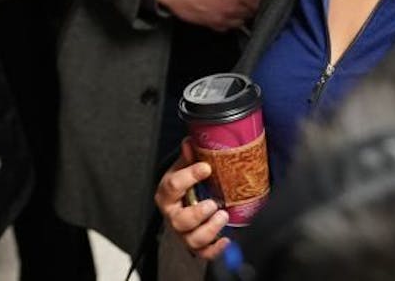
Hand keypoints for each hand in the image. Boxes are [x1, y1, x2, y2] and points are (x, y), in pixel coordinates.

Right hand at [154, 0, 264, 31]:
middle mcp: (230, 5)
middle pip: (251, 11)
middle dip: (253, 5)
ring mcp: (219, 16)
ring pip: (240, 21)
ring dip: (243, 14)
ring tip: (241, 7)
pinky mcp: (208, 23)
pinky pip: (226, 28)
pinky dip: (229, 23)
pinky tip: (226, 15)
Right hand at [155, 139, 229, 260]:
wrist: (181, 205)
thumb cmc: (182, 188)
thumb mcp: (181, 170)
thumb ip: (187, 158)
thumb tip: (190, 141)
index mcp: (166, 195)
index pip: (172, 186)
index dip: (188, 176)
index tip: (206, 167)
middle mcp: (173, 216)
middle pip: (180, 220)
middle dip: (197, 213)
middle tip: (213, 203)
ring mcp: (184, 233)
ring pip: (192, 239)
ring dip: (209, 229)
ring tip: (223, 215)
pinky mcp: (196, 245)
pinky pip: (204, 253)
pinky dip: (216, 249)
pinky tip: (227, 238)